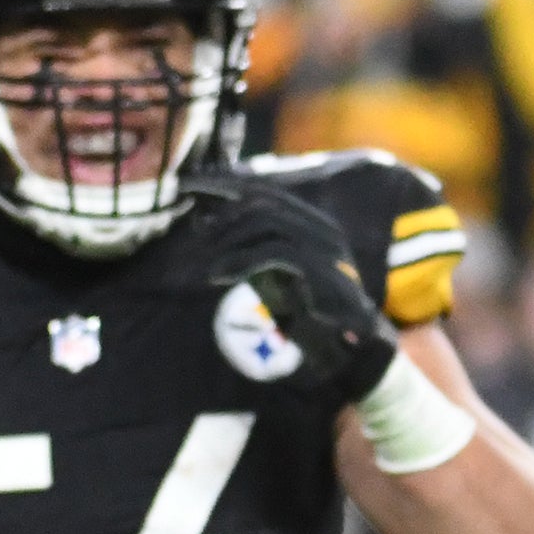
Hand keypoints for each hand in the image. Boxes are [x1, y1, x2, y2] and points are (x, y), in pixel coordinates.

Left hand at [214, 186, 399, 399]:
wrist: (344, 349)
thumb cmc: (305, 310)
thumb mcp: (268, 270)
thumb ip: (243, 245)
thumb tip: (202, 219)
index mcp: (312, 222)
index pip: (265, 188)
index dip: (224, 184)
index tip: (189, 186)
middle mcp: (322, 228)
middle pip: (264, 199)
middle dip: (224, 213)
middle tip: (199, 234)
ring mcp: (326, 247)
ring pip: (268, 220)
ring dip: (230, 237)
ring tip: (209, 262)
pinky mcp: (323, 271)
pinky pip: (274, 252)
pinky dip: (240, 261)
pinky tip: (218, 276)